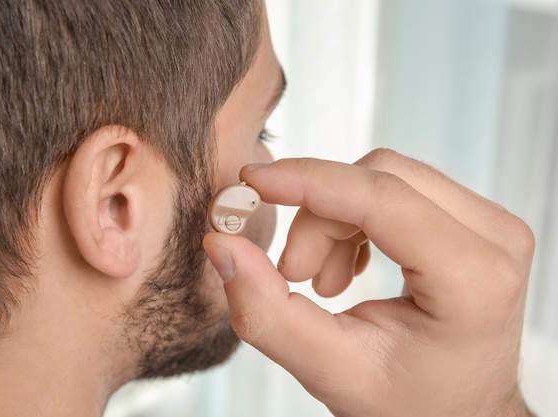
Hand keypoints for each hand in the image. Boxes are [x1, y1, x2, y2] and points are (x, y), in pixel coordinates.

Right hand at [203, 150, 535, 416]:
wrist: (459, 412)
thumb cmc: (410, 404)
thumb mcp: (332, 370)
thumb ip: (268, 312)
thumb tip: (221, 244)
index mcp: (474, 280)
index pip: (380, 198)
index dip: (307, 182)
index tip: (251, 183)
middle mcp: (496, 239)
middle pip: (379, 178)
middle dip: (318, 216)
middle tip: (294, 272)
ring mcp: (491, 224)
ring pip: (384, 179)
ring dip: (334, 221)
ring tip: (323, 281)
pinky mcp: (473, 219)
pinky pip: (397, 190)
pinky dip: (355, 220)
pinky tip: (348, 267)